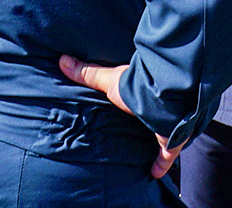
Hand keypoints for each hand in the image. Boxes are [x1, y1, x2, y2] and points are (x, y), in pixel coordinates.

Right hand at [58, 55, 182, 177]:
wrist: (161, 102)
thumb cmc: (134, 88)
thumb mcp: (108, 80)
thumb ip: (88, 73)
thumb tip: (62, 60)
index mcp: (141, 91)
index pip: (136, 95)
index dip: (132, 98)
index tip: (125, 105)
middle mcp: (156, 108)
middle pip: (151, 116)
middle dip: (146, 121)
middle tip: (133, 131)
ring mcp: (165, 125)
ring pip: (161, 134)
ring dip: (154, 140)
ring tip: (143, 151)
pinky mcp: (169, 141)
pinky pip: (166, 155)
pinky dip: (161, 163)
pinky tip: (154, 173)